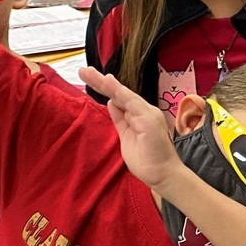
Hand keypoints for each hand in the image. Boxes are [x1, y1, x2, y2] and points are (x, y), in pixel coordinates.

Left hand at [79, 66, 180, 191]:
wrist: (163, 175)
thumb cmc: (147, 161)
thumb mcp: (126, 137)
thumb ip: (120, 119)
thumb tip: (111, 102)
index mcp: (140, 116)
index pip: (120, 99)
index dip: (106, 88)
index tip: (90, 78)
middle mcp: (145, 111)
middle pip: (120, 93)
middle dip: (101, 81)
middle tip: (83, 70)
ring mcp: (148, 114)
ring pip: (123, 94)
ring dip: (105, 82)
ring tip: (87, 72)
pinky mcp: (148, 119)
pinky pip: (130, 101)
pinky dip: (117, 91)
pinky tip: (106, 81)